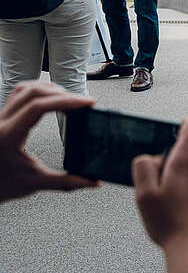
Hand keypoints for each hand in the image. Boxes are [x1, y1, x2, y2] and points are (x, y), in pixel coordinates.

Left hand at [0, 82, 97, 202]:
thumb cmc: (1, 184)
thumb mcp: (35, 183)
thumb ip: (66, 182)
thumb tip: (92, 182)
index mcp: (8, 135)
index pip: (38, 107)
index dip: (65, 101)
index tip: (86, 103)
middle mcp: (1, 122)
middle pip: (33, 92)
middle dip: (62, 94)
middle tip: (83, 103)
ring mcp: (1, 117)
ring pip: (25, 88)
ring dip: (50, 90)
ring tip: (70, 99)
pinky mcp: (3, 116)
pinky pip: (19, 93)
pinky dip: (39, 91)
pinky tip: (51, 98)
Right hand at [133, 116, 187, 254]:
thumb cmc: (172, 224)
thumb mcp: (144, 194)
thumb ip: (144, 167)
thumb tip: (151, 157)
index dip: (184, 123)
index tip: (172, 134)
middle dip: (176, 156)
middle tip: (162, 181)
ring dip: (185, 174)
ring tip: (172, 200)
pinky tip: (184, 208)